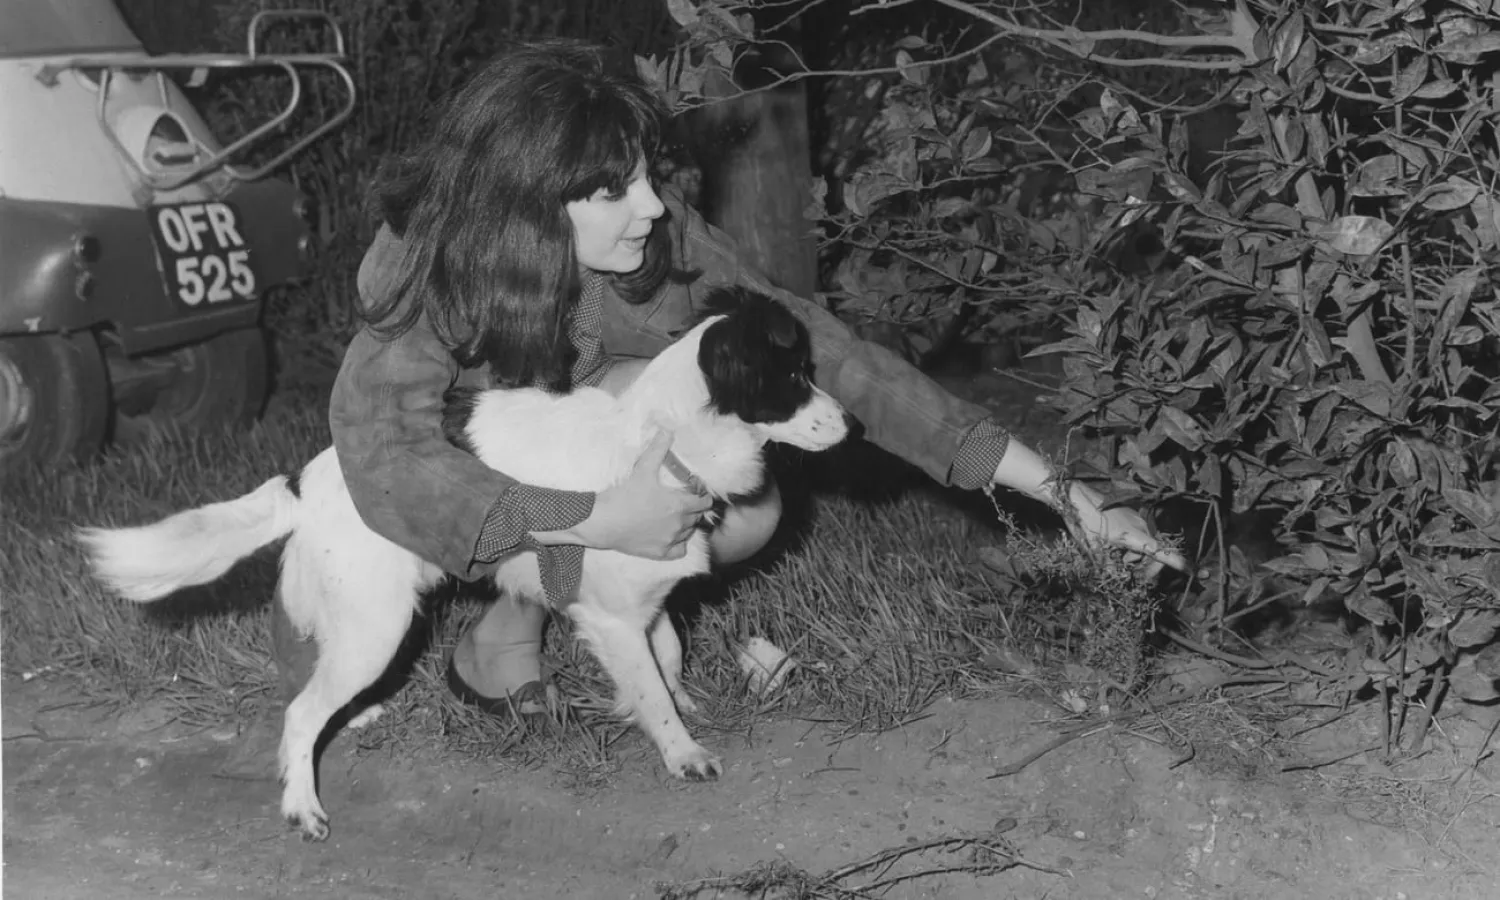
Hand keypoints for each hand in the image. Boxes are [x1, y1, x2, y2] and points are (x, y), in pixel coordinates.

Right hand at [567, 430, 714, 559]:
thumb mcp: (643, 469)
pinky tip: (671, 536)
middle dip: (694, 509)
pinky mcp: (659, 553)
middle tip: (684, 502)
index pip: (704, 502)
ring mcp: (670, 540)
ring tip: (676, 517)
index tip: (696, 492)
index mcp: (679, 505)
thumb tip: (667, 430)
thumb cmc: (624, 495)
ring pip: (689, 533)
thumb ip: (658, 450)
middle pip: (697, 518)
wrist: (603, 522)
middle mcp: (679, 525)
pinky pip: (679, 551)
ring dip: (686, 525)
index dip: (702, 495)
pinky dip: (679, 544)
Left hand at [1063, 480, 1187, 575]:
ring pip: (1149, 548)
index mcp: (1135, 536)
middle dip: (1150, 569)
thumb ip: (1112, 568)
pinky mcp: (1135, 519)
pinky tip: (1117, 549)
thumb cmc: (1085, 522)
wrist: (1078, 497)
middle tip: (1135, 577)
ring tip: (1118, 559)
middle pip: (1159, 555)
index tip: (1197, 572)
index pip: (1162, 553)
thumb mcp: (1095, 551)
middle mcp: (1142, 527)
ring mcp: (1140, 521)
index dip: (1179, 564)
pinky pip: (1142, 539)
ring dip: (1139, 559)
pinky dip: (1135, 549)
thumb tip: (1125, 582)